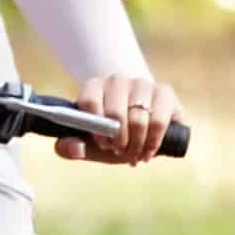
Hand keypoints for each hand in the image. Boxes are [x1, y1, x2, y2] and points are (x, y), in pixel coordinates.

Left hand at [57, 70, 176, 166]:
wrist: (141, 122)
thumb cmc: (111, 133)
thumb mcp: (90, 142)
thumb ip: (73, 147)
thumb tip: (70, 146)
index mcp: (93, 87)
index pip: (89, 101)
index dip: (96, 129)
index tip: (104, 144)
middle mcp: (117, 81)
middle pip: (115, 112)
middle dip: (118, 140)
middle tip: (120, 152)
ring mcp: (142, 83)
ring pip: (138, 118)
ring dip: (136, 143)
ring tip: (134, 154)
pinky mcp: (164, 91)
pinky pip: (158, 120)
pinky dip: (153, 141)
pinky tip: (149, 150)